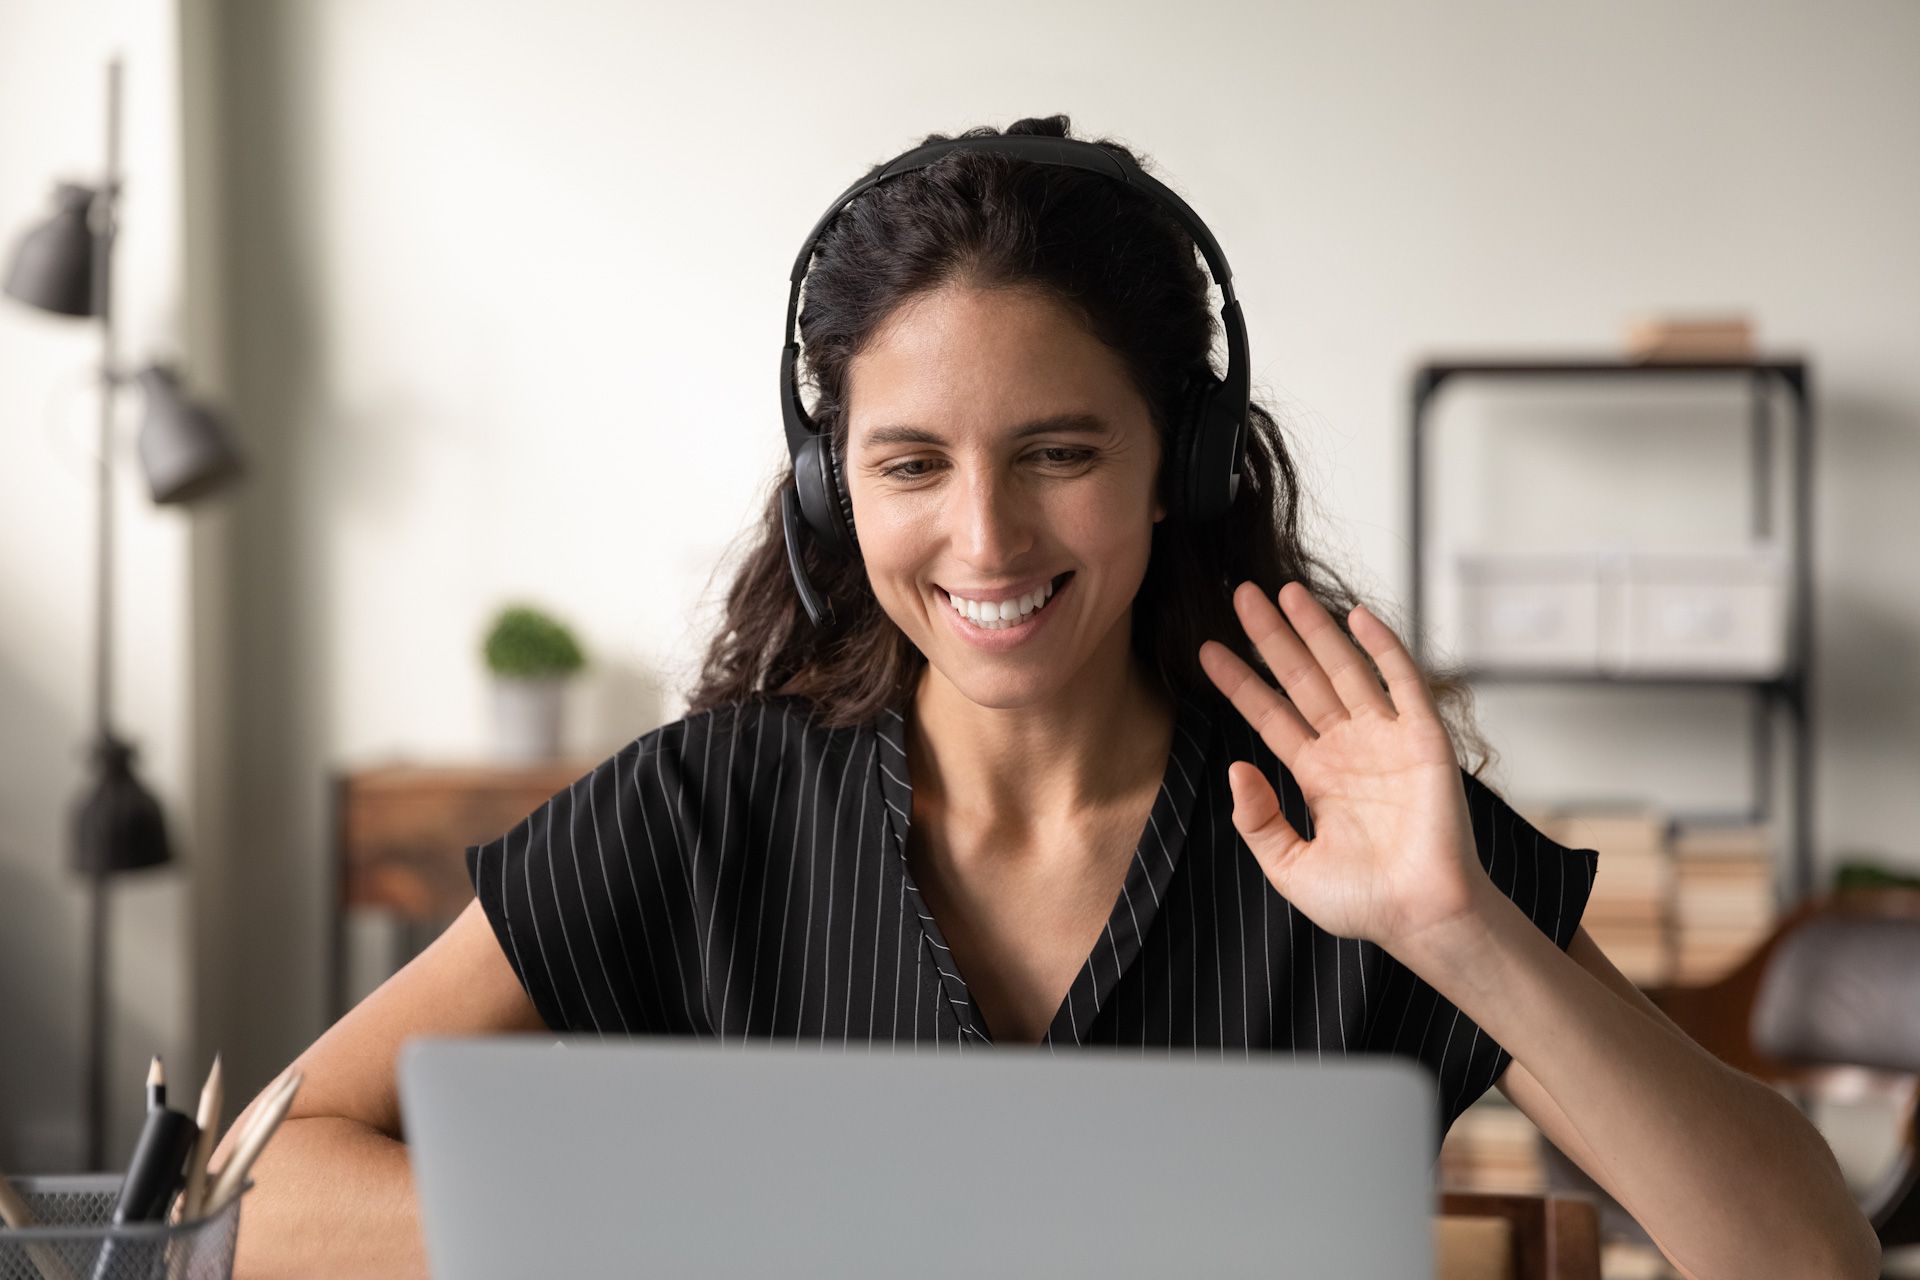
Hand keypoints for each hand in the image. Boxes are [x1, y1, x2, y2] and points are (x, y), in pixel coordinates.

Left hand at [1197, 581, 1490, 952]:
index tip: (1206, 649)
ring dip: (1316, 629)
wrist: (1423, 919)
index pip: (1269, 715)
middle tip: (1240, 594)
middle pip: (1301, 679)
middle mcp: (1348, 748)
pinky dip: (1382, 647)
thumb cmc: (1363, 902)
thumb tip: (1235, 768)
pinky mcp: (1424, 739)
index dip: (1239, 682)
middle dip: (1271, 638)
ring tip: (1285, 591)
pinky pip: (1402, 682)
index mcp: (1316, 775)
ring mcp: (1386, 739)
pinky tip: (1356, 615)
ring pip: (1344, 670)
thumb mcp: (1288, 866)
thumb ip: (1257, 820)